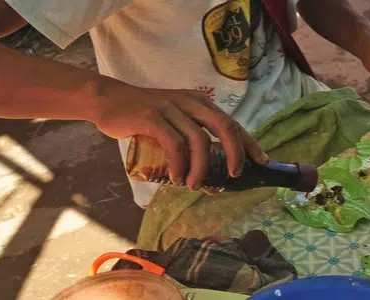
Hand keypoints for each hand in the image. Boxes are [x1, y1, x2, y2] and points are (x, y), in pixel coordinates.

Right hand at [90, 86, 266, 190]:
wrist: (107, 100)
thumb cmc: (143, 117)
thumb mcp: (173, 121)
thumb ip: (190, 140)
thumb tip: (211, 178)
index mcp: (199, 103)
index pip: (232, 122)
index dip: (249, 142)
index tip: (262, 161)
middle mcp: (190, 102)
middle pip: (224, 126)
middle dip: (236, 153)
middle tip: (234, 176)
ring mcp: (170, 108)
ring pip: (198, 140)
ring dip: (202, 167)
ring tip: (195, 185)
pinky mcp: (151, 117)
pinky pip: (173, 144)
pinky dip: (179, 164)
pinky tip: (175, 177)